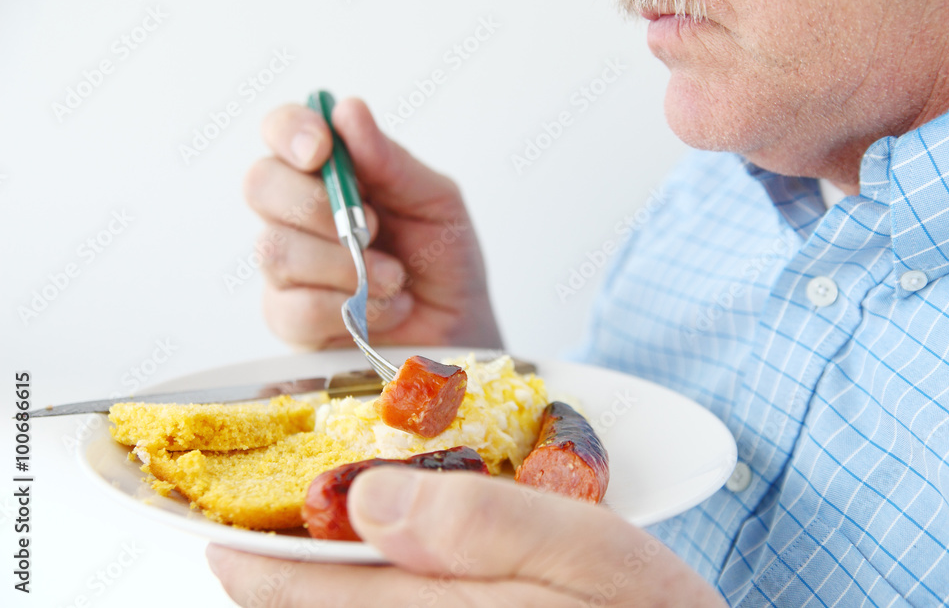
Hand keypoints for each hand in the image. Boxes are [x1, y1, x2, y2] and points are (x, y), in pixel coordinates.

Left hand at [207, 468, 724, 606]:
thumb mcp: (585, 549)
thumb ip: (480, 523)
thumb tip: (368, 500)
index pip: (306, 596)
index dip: (252, 558)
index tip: (214, 528)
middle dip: (276, 579)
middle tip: (250, 537)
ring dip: (316, 593)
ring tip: (304, 553)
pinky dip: (366, 601)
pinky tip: (381, 575)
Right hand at [245, 98, 502, 349]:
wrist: (458, 330)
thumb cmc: (443, 261)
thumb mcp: (435, 202)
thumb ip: (391, 162)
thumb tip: (348, 111)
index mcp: (331, 173)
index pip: (283, 131)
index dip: (291, 131)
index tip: (322, 149)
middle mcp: (297, 213)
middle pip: (260, 184)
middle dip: (317, 205)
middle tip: (371, 226)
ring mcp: (287, 267)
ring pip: (276, 250)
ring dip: (345, 265)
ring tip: (396, 278)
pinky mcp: (289, 319)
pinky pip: (294, 307)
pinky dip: (350, 307)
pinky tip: (388, 308)